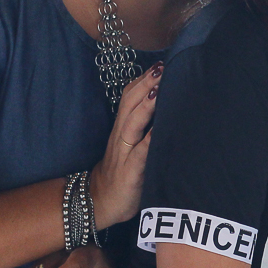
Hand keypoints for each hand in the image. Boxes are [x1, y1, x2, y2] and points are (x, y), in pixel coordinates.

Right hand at [89, 63, 161, 225]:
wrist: (100, 203)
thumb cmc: (123, 174)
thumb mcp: (131, 147)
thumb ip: (144, 130)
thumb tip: (166, 111)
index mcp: (122, 130)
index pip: (129, 98)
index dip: (141, 81)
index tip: (158, 64)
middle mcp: (122, 137)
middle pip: (129, 104)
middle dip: (145, 84)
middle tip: (161, 67)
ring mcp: (125, 153)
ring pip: (132, 123)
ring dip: (146, 104)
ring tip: (158, 88)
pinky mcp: (130, 172)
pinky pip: (140, 153)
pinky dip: (150, 140)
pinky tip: (159, 129)